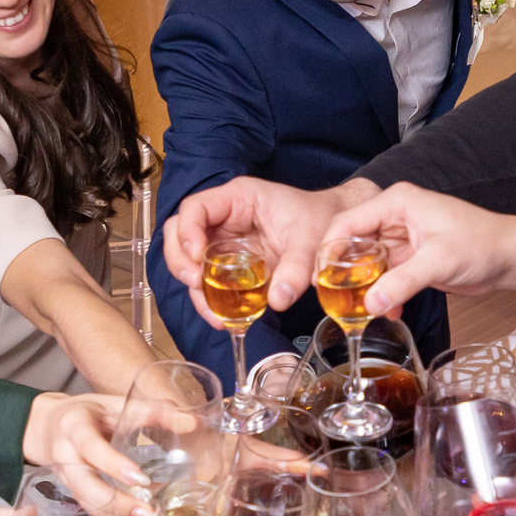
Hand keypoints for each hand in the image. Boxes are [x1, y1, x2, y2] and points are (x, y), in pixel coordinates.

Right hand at [27, 392, 154, 515]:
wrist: (48, 426)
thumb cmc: (86, 413)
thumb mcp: (115, 403)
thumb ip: (153, 411)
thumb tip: (191, 422)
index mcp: (74, 427)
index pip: (91, 448)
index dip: (113, 465)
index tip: (141, 479)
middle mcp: (65, 455)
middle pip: (87, 486)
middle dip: (119, 503)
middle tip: (150, 512)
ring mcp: (66, 477)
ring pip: (89, 503)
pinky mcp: (72, 492)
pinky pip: (92, 510)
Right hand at [162, 175, 370, 316]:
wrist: (335, 229)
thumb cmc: (319, 220)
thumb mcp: (311, 241)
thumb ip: (296, 268)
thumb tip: (278, 300)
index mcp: (238, 198)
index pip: (195, 208)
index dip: (187, 232)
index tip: (195, 258)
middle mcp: (224, 218)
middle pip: (180, 233)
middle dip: (181, 261)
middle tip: (195, 284)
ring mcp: (224, 240)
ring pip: (188, 259)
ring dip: (194, 287)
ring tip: (213, 312)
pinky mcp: (230, 263)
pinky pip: (209, 279)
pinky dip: (210, 299)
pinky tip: (222, 317)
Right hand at [319, 182, 515, 314]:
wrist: (509, 257)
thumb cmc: (482, 243)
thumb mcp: (439, 261)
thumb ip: (402, 282)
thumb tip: (371, 304)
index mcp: (395, 202)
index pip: (346, 222)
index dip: (327, 249)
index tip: (318, 277)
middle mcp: (393, 217)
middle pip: (351, 244)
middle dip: (342, 272)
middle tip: (333, 299)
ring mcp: (400, 239)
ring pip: (366, 264)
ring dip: (363, 288)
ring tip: (357, 311)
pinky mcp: (409, 259)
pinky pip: (384, 277)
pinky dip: (382, 294)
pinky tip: (387, 312)